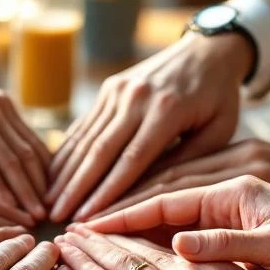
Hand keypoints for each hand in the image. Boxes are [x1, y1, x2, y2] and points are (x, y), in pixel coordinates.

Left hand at [0, 50, 50, 219]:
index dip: (4, 195)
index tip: (19, 220)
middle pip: (12, 158)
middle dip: (29, 192)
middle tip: (44, 221)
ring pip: (26, 146)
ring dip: (40, 178)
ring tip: (48, 207)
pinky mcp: (2, 100)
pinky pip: (26, 134)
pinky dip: (39, 159)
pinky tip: (46, 183)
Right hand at [46, 33, 253, 221]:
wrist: (208, 50)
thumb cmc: (219, 98)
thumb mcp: (217, 132)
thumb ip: (185, 162)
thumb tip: (147, 197)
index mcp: (167, 110)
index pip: (131, 160)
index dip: (107, 192)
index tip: (88, 218)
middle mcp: (137, 97)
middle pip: (100, 151)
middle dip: (76, 188)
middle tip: (57, 217)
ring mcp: (119, 90)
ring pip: (86, 138)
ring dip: (66, 172)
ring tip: (50, 202)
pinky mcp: (109, 88)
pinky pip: (85, 124)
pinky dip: (68, 151)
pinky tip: (55, 174)